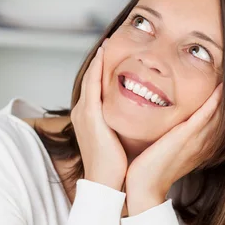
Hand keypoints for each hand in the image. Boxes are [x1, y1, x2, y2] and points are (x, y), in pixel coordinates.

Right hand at [71, 41, 127, 190]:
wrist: (107, 184)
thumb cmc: (116, 165)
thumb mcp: (118, 139)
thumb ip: (125, 124)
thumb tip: (142, 116)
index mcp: (90, 117)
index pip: (95, 87)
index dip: (102, 70)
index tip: (112, 54)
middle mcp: (83, 112)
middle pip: (90, 78)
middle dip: (99, 60)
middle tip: (108, 41)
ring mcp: (84, 113)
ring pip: (90, 78)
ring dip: (98, 59)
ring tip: (106, 42)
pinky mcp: (90, 115)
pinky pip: (93, 85)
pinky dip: (97, 68)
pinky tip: (103, 55)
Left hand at [125, 83, 222, 207]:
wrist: (144, 186)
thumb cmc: (152, 168)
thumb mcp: (170, 150)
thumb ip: (177, 137)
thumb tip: (175, 124)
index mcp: (201, 146)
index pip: (220, 121)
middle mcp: (204, 142)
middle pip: (224, 116)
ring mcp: (197, 139)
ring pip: (219, 114)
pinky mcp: (186, 136)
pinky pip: (205, 115)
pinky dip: (214, 101)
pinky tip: (221, 88)